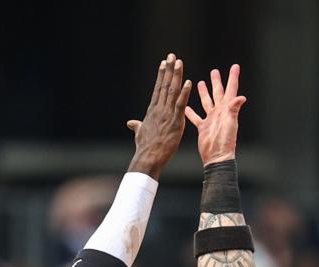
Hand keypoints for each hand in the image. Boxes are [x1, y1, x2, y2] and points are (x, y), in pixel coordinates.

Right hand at [126, 54, 191, 180]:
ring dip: (176, 76)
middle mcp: (159, 109)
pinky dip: (184, 93)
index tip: (164, 64)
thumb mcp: (139, 134)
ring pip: (172, 91)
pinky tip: (188, 82)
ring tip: (179, 62)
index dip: (161, 76)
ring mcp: (167, 115)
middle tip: (172, 56)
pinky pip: (180, 105)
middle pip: (165, 85)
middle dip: (169, 70)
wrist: (147, 158)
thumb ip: (137, 126)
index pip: (158, 89)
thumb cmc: (144, 148)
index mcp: (152, 111)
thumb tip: (130, 123)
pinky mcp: (175, 122)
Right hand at [185, 64, 245, 165]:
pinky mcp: (203, 127)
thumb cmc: (225, 141)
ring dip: (204, 93)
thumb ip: (234, 108)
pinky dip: (191, 112)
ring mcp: (211, 119)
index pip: (231, 89)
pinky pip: (196, 118)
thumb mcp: (230, 122)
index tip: (235, 66)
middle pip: (218, 93)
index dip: (233, 77)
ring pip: (207, 102)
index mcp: (227, 109)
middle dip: (217, 81)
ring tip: (201, 83)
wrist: (216, 157)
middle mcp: (219, 112)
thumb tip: (242, 97)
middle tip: (214, 71)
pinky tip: (186, 106)